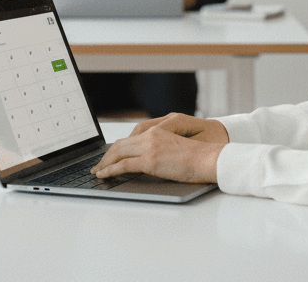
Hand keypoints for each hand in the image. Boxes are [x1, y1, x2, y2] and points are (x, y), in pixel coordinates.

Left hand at [91, 114, 227, 182]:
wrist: (209, 159)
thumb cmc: (199, 158)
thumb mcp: (176, 149)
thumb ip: (161, 151)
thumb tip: (151, 163)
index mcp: (158, 131)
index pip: (130, 138)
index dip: (117, 148)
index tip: (110, 157)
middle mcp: (151, 136)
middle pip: (121, 144)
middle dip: (107, 156)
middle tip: (98, 166)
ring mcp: (150, 147)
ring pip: (118, 152)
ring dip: (105, 163)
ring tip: (97, 172)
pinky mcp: (150, 160)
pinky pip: (123, 165)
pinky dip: (110, 170)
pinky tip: (103, 175)